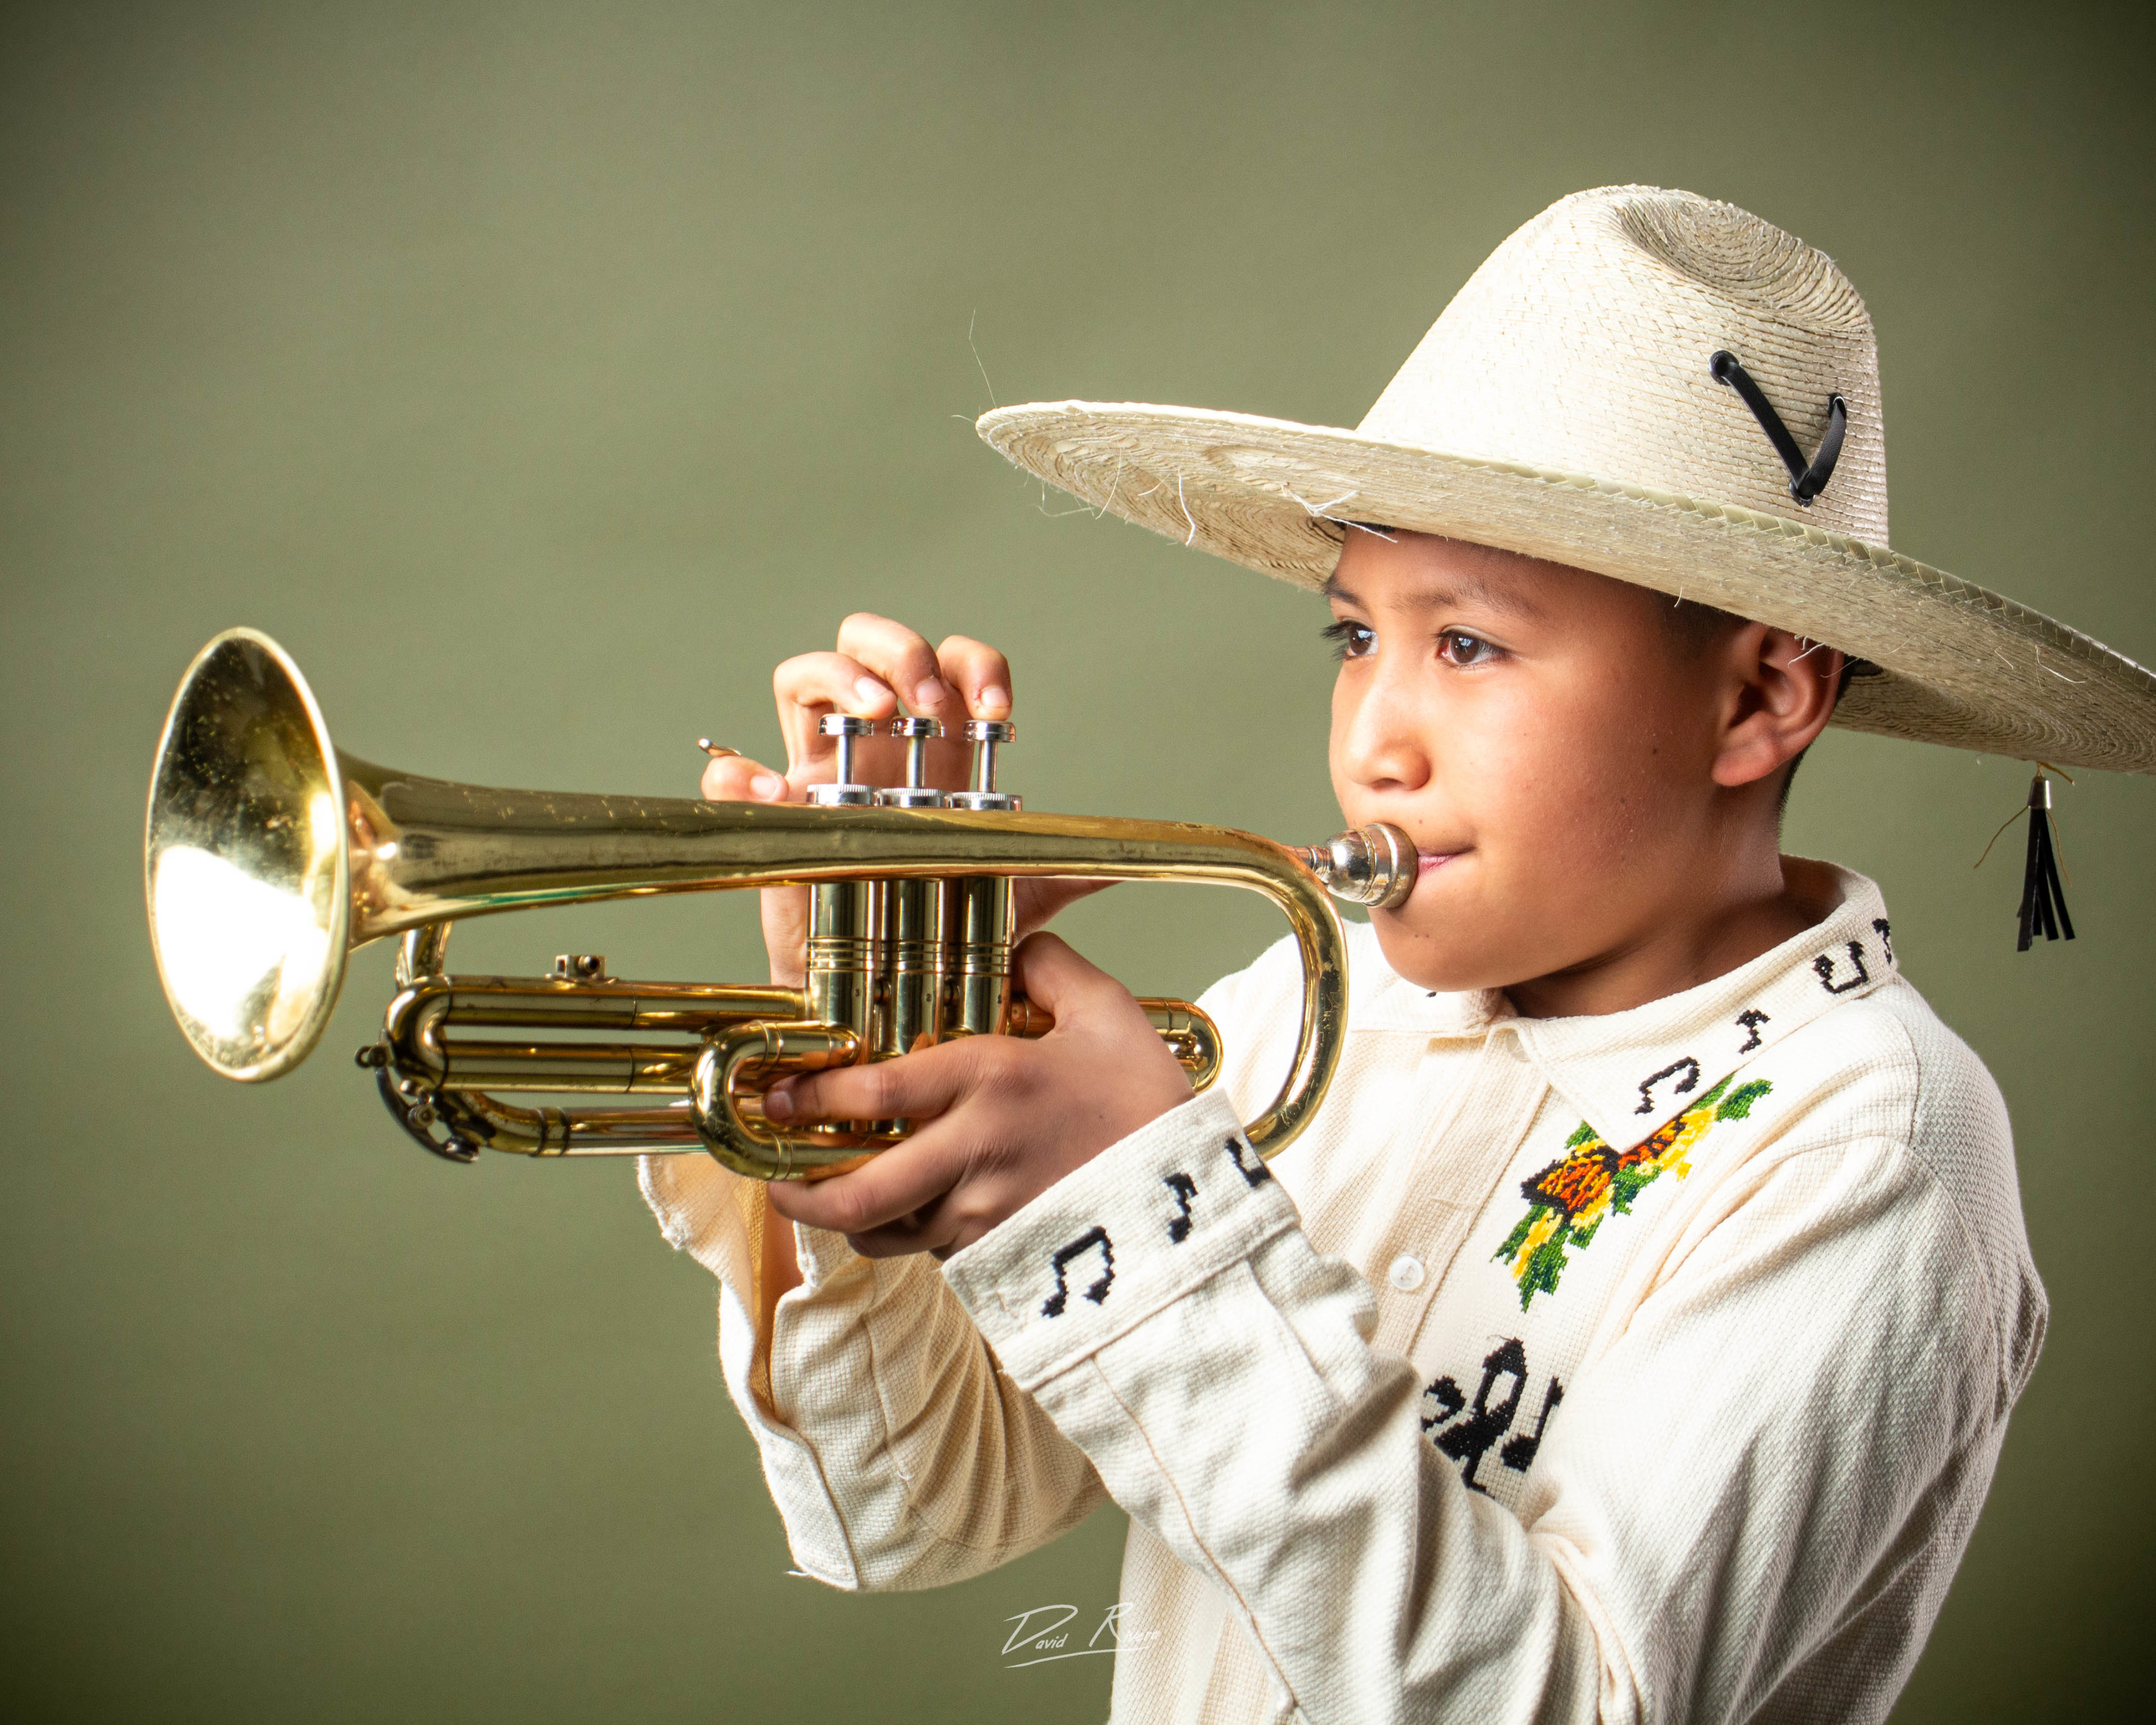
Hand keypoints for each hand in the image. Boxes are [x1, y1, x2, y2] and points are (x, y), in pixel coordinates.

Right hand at [696, 612, 1103, 984]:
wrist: (889, 999)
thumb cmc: (944, 932)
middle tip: (926, 708)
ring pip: (802, 676)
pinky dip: (744, 772)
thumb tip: (1130, 853)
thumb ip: (1068, 865)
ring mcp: (817, 772)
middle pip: (870, 643)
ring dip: (837, 679)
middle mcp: (876, 745)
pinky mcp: (772, 819)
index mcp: (937, 748)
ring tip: (873, 718)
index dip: (972, 666)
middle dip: (901, 652)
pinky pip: (731, 773)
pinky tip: (782, 794)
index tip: (998, 712)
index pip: (951, 667)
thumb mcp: (1018, 896)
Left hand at [763, 934, 1193, 1258]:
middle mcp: (974, 1155)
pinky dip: (909, 1238)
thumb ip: (1053, 972)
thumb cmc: (1152, 1111)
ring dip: (854, 1218)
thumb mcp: (1109, 1017)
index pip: (876, 1090)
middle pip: (858, 1191)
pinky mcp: (997, 1261)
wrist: (1198, 1208)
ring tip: (838, 1198)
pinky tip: (910, 1218)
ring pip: (886, 1231)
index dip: (815, 1096)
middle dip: (801, 1191)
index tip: (781, 1097)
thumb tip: (1020, 946)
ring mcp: (983, 1217)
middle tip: (777, 1177)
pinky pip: (929, 1254)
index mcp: (992, 1083)